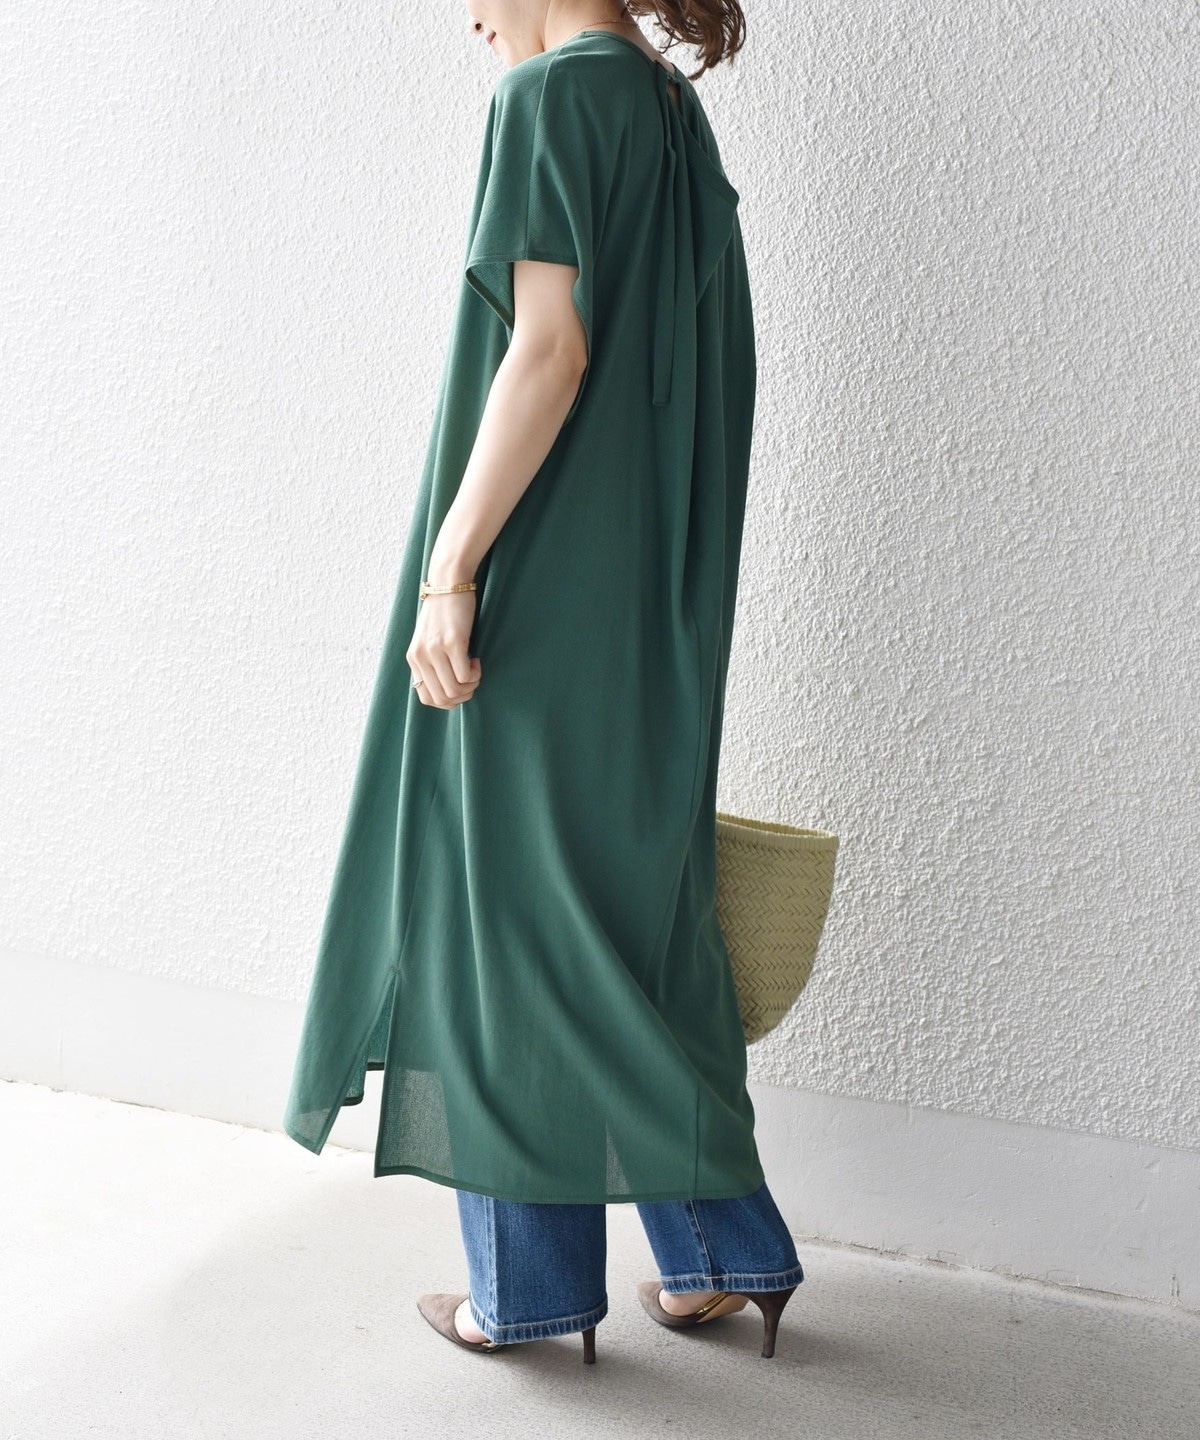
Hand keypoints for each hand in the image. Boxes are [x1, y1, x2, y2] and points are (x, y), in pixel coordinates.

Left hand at [406, 590, 481, 708]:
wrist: (449, 583)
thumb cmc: (443, 611)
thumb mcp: (429, 640)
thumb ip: (431, 661)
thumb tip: (446, 687)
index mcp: (413, 659)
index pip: (426, 698)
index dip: (447, 702)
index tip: (459, 687)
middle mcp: (420, 657)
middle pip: (441, 698)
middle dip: (462, 697)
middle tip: (471, 681)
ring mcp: (435, 650)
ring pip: (454, 690)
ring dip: (470, 686)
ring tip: (474, 670)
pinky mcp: (453, 642)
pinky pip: (465, 676)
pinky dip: (475, 674)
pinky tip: (476, 660)